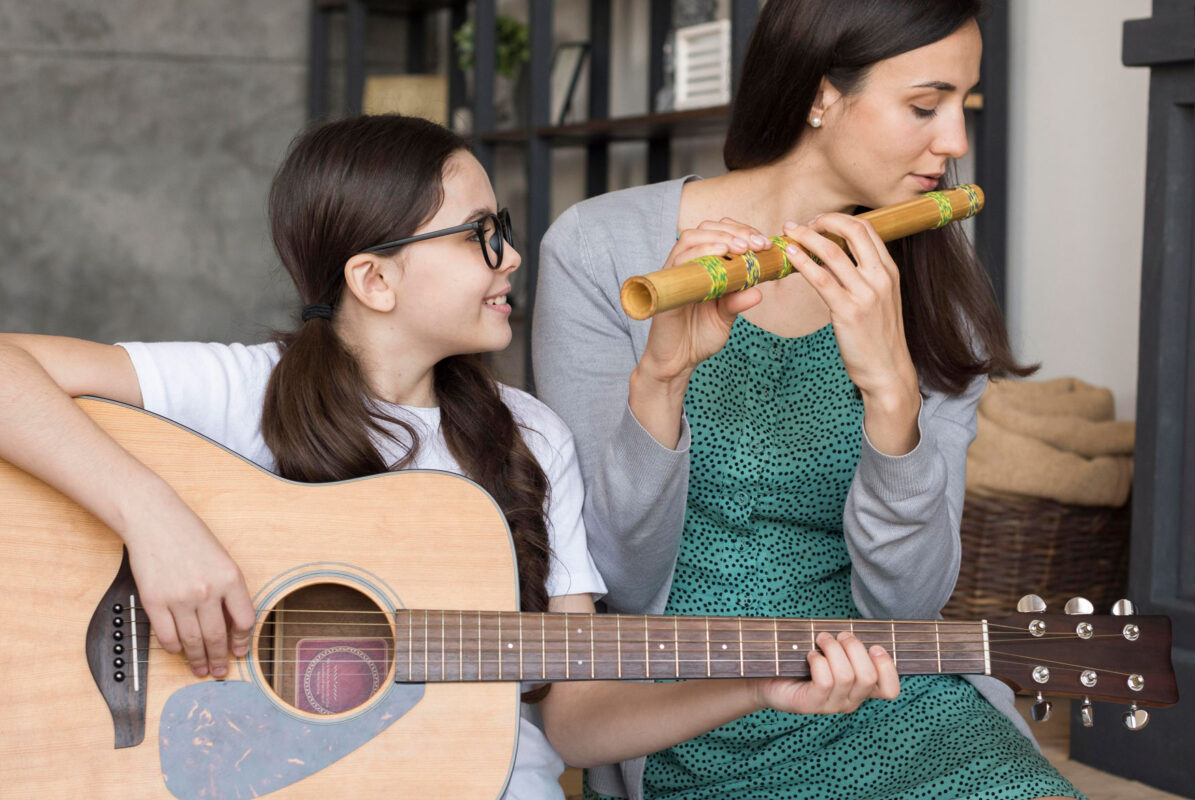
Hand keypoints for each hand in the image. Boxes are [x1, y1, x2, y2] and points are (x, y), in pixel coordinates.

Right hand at [123, 492, 255, 678]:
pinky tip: (179, 651)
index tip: (240, 652)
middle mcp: (207, 590)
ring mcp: (179, 597)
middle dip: (220, 658)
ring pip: (192, 641)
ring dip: (197, 659)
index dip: (243, 641)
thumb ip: (228, 589)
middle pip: (217, 636)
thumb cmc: (190, 536)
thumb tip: (232, 624)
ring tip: (200, 668)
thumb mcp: (222, 558)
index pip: (244, 620)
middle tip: (220, 671)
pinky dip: (174, 648)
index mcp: (230, 577)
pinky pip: (167, 636)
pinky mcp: (154, 601)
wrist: (155, 520)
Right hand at [636, 219, 767, 385]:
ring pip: (691, 238)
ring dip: (720, 237)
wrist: (677, 362)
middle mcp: (687, 266)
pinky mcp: (666, 286)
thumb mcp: (725, 318)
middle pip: (706, 228)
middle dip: (736, 231)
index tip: (764, 243)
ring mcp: (675, 274)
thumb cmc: (698, 338)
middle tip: (758, 244)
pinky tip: (721, 255)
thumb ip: (737, 302)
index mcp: (703, 267)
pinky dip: (700, 252)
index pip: (720, 234)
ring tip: (742, 247)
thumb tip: (759, 292)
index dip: (742, 232)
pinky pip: (679, 260)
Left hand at [751, 631, 899, 714]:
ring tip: (820, 640)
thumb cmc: (802, 659)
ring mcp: (831, 705)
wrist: (767, 678)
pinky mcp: (810, 704)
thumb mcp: (831, 651)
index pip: (890, 690)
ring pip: (846, 676)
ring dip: (833, 649)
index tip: (874, 647)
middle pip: (868, 677)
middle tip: (838, 636)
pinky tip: (809, 655)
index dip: (888, 667)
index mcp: (860, 689)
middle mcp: (850, 701)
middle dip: (854, 647)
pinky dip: (818, 661)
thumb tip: (856, 632)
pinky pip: (825, 681)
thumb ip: (849, 646)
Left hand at [782, 214, 921, 452]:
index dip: (840, 220)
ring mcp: (866, 294)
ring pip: (833, 251)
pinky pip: (820, 278)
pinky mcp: (848, 311)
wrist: (888, 372)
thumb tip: (838, 260)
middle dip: (824, 220)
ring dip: (806, 237)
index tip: (819, 222)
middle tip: (801, 225)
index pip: (867, 229)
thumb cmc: (879, 338)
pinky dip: (802, 261)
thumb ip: (865, 278)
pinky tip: (789, 255)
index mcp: (890, 272)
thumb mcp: (880, 300)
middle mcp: (881, 277)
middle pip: (853, 230)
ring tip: (788, 233)